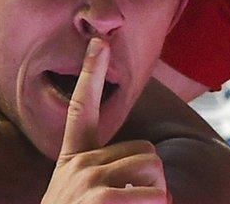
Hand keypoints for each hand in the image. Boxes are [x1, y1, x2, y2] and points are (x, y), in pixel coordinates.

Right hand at [44, 38, 167, 203]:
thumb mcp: (78, 199)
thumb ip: (100, 177)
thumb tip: (150, 172)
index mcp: (72, 162)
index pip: (80, 109)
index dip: (91, 73)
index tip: (99, 42)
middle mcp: (78, 166)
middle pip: (145, 152)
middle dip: (153, 182)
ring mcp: (89, 182)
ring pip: (155, 172)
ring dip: (157, 200)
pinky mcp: (103, 199)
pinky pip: (156, 196)